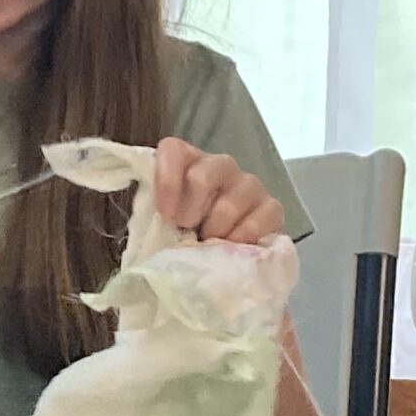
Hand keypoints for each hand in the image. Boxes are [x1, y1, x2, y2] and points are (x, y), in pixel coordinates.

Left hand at [152, 139, 282, 243]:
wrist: (219, 265)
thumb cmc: (182, 241)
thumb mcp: (159, 229)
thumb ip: (149, 220)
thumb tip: (144, 231)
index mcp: (185, 165)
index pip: (173, 149)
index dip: (167, 177)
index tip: (165, 213)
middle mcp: (218, 167)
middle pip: (205, 172)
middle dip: (193, 208)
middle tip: (187, 231)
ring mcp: (247, 185)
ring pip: (234, 197)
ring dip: (217, 227)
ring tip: (209, 244)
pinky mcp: (271, 207)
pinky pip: (264, 214)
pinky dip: (246, 235)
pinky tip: (234, 247)